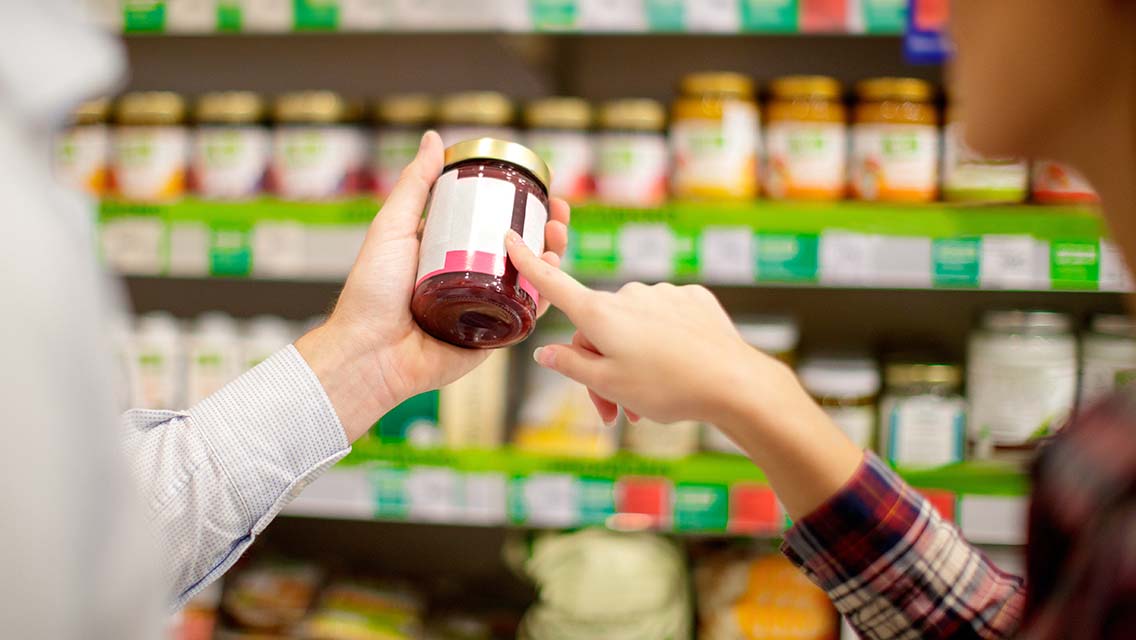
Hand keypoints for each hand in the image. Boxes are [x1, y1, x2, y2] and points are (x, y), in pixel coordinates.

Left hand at [296, 131, 568, 440]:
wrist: (369, 353)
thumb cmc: (371, 292)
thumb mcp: (392, 228)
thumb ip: (415, 185)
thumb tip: (435, 139)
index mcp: (448, 251)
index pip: (493, 221)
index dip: (521, 205)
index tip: (542, 187)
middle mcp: (469, 277)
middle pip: (519, 248)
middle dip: (547, 229)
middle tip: (560, 213)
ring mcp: (483, 307)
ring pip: (529, 279)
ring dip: (552, 257)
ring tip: (559, 239)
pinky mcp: (492, 336)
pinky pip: (525, 315)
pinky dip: (546, 295)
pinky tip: (554, 276)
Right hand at [504, 231, 863, 518]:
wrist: (733, 383)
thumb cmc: (667, 388)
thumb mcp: (609, 384)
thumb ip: (572, 366)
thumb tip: (544, 353)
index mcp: (601, 314)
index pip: (555, 284)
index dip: (529, 262)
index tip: (509, 237)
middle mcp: (629, 295)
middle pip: (597, 327)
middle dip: (599, 366)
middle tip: (613, 412)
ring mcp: (662, 294)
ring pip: (632, 327)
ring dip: (631, 360)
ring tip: (647, 402)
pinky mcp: (692, 299)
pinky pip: (664, 318)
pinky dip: (662, 343)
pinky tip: (678, 368)